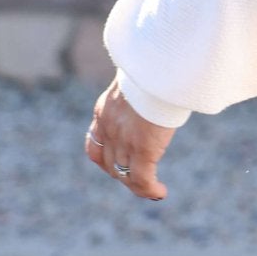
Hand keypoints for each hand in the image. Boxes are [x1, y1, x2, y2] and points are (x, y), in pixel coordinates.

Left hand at [84, 76, 175, 200]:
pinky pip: (142, 180)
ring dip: (137, 185)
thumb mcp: (140, 75)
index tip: (118, 159)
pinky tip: (160, 193)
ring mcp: (124, 140)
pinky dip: (150, 190)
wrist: (157, 64)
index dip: (105, 156)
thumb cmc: (156, 62)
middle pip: (109, 162)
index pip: (96, 141)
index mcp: (105, 109)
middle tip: (140, 178)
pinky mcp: (143, 149)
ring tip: (151, 189)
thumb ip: (140, 84)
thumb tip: (157, 76)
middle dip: (122, 173)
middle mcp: (109, 128)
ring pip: (124, 174)